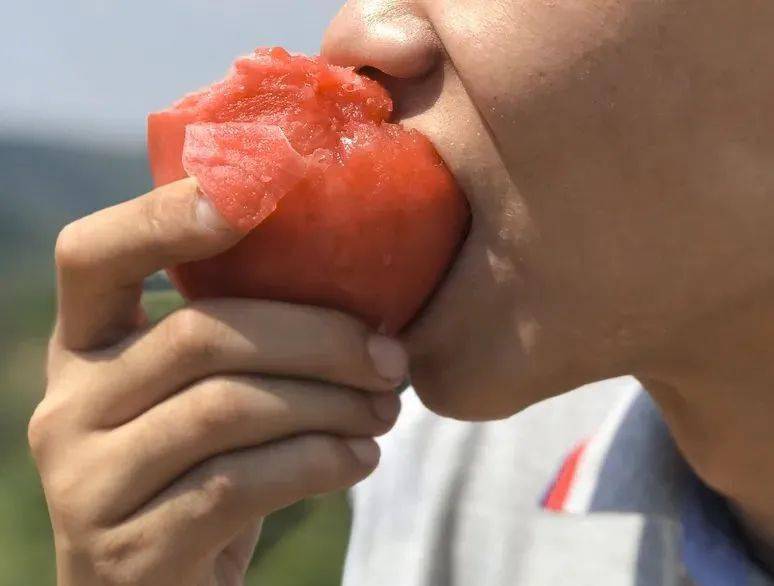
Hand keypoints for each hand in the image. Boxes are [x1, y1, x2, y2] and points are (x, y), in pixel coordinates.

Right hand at [29, 178, 405, 585]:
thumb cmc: (202, 467)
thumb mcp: (202, 393)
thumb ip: (239, 336)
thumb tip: (364, 286)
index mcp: (85, 345)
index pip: (93, 255)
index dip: (166, 215)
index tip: (256, 193)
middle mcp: (67, 405)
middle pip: (202, 336)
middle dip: (317, 338)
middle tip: (389, 356)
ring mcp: (86, 482)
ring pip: (228, 408)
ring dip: (329, 403)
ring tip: (386, 408)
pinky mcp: (129, 549)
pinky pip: (240, 484)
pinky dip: (318, 463)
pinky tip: (362, 457)